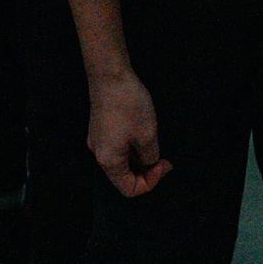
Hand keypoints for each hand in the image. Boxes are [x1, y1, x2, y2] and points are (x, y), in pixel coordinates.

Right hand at [87, 68, 170, 195]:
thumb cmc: (127, 104)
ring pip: (122, 161)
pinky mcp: (101, 128)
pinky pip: (118, 148)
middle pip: (124, 176)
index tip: (161, 165)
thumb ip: (150, 158)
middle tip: (163, 158)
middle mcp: (99, 153)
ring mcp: (98, 140)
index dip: (150, 182)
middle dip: (146, 170)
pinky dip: (132, 148)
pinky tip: (142, 134)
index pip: (129, 188)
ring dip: (140, 158)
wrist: (110, 74)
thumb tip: (149, 163)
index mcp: (108, 160)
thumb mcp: (148, 136)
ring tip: (154, 143)